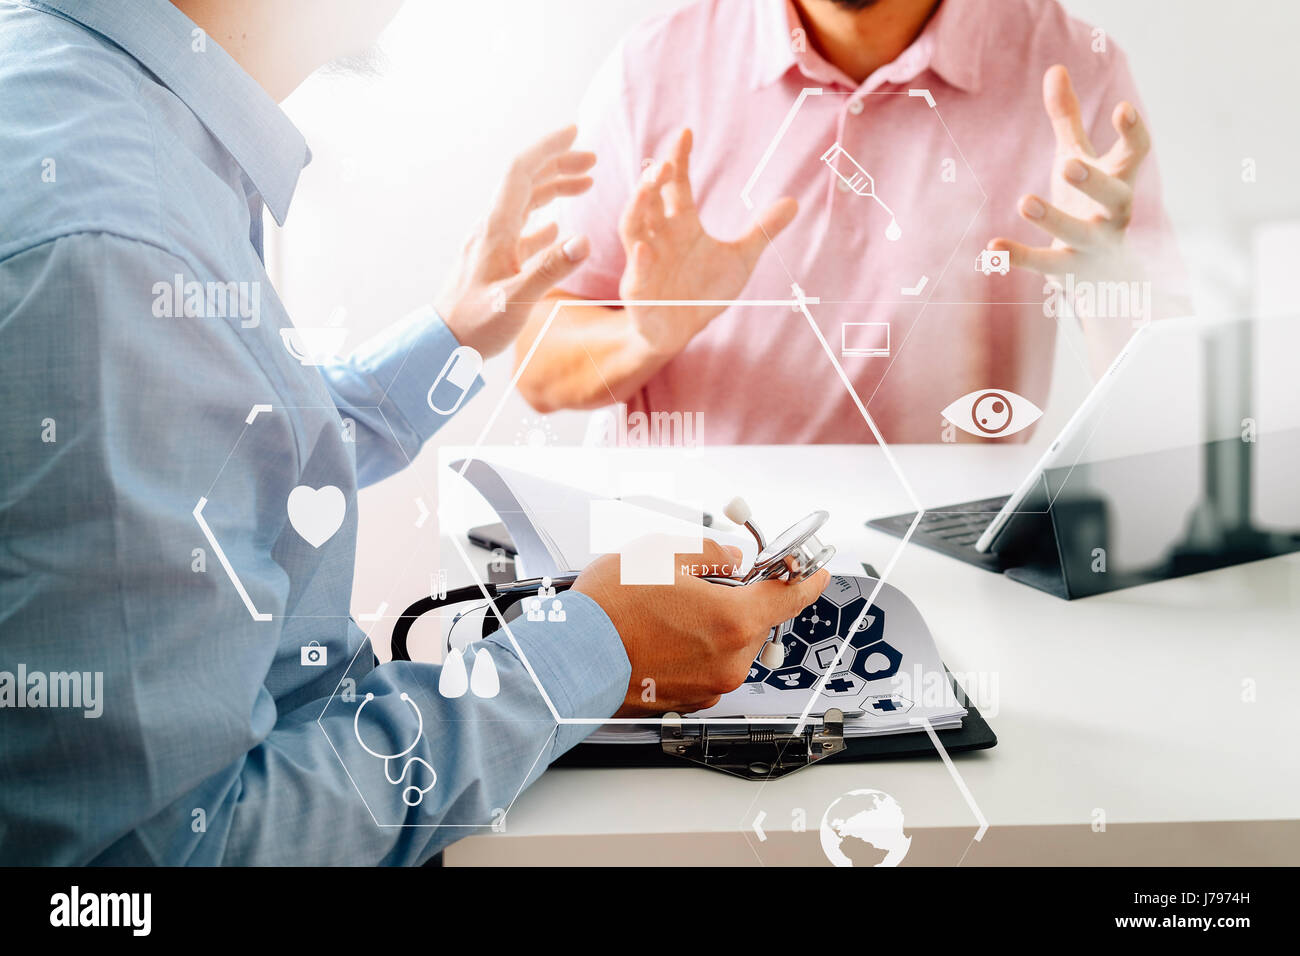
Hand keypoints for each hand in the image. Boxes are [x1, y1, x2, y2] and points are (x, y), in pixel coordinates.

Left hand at [436, 125, 595, 357]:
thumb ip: (550, 269)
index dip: (547, 148)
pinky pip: (522, 230)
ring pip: (526, 203)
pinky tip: (558, 227)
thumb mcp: (516, 300)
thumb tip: (584, 239)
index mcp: (496, 230)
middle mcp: (492, 229)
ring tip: (585, 184)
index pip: (522, 173)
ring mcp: (492, 244)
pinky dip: (544, 221)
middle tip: (591, 159)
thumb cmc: (475, 325)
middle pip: (526, 182)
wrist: (443, 344)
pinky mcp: (494, 261)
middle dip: (558, 164)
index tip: (574, 131)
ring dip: (555, 188)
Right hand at [573, 538, 829, 715]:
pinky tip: (658, 635)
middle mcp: (729, 661)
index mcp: (734, 621)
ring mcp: (708, 687)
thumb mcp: (661, 554)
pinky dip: (692, 650)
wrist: (568, 661)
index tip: (814, 572)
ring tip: (665, 610)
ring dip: (710, 626)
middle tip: (702, 583)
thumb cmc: (609, 611)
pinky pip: (705, 668)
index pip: (789, 597)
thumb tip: (730, 559)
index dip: (805, 579)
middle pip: (753, 622)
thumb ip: (710, 554)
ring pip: (727, 646)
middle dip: (737, 600)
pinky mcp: (686, 702)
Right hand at [619, 129, 796, 357]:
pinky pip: (635, 275)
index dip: (679, 160)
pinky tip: (644, 250)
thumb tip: (794, 202)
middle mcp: (657, 237)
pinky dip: (639, 263)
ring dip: (636, 208)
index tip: (686, 133)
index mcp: (680, 224)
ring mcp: (643, 262)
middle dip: (653, 181)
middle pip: (649, 201)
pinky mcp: (637, 291)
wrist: (682, 331)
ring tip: (645, 189)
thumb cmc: (703, 291)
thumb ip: (762, 231)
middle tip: (664, 164)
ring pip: (632, 229)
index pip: (676, 185)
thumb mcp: (740, 258)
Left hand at [989, 65, 1150, 282]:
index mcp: (1121, 181)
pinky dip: (1020, 256)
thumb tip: (1055, 68)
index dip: (1133, 133)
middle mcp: (1114, 213)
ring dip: (1054, 220)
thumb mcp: (1079, 158)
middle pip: (1114, 197)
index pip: (1135, 154)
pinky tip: (992, 247)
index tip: (1123, 108)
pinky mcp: (1069, 270)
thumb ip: (1068, 119)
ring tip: (1024, 201)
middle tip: (1068, 165)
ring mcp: (1094, 245)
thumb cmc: (1089, 203)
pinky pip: (1046, 264)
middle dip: (1095, 182)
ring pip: (1079, 234)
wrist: (1106, 275)